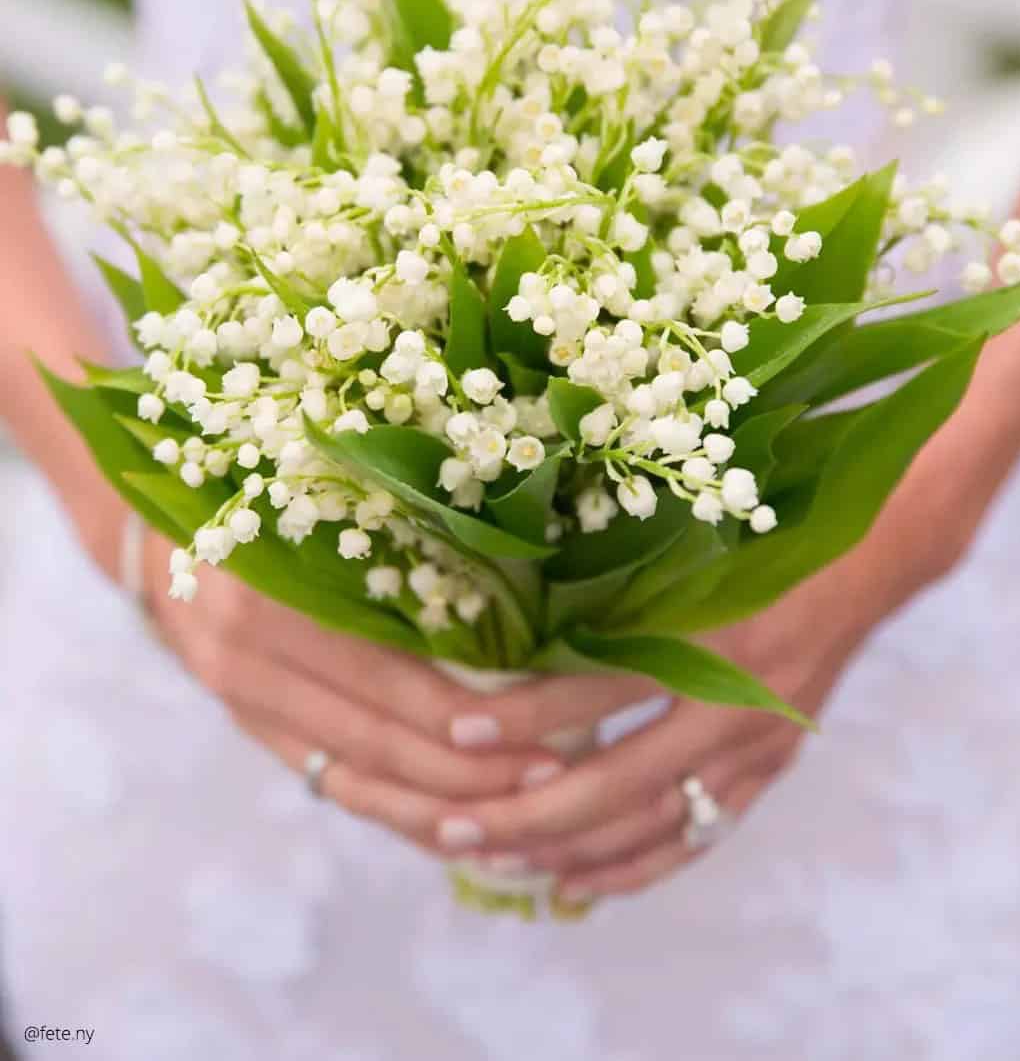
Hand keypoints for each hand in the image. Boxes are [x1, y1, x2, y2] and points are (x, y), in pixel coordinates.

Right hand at [133, 527, 564, 855]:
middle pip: (380, 741)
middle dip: (476, 773)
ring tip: (522, 822)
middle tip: (558, 779)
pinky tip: (459, 832)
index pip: (390, 677)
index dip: (469, 714)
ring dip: (445, 810)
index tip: (547, 729)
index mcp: (271, 591)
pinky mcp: (254, 732)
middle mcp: (248, 659)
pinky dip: (400, 816)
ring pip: (359, 783)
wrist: (159, 526)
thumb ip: (398, 538)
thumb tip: (526, 581)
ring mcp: (246, 706)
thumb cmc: (266, 490)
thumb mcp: (322, 496)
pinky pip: (336, 788)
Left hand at [426, 521, 948, 901]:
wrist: (862, 560)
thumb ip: (620, 588)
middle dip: (530, 813)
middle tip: (455, 830)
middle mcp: (735, 703)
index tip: (456, 730)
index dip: (525, 713)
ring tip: (496, 863)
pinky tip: (576, 881)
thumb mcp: (690, 547)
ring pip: (651, 824)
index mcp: (711, 634)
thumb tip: (516, 620)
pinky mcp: (769, 770)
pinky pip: (696, 836)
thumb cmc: (761, 538)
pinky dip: (635, 866)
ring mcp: (757, 747)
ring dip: (570, 851)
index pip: (600, 686)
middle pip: (617, 781)